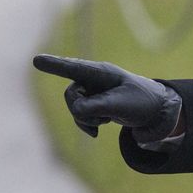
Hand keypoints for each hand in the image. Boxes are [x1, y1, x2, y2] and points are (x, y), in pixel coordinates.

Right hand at [33, 54, 181, 142]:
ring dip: (86, 119)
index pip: (74, 68)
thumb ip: (96, 106)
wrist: (156, 112)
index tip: (36, 60)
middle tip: (101, 120)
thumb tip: (76, 110)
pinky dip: (86, 124)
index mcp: (102, 73)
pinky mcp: (94, 102)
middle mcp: (94, 79)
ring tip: (105, 122)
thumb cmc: (142, 102)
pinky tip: (97, 132)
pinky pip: (79, 114)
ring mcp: (93, 90)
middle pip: (71, 94)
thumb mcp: (121, 105)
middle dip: (81, 111)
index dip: (55, 65)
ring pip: (74, 106)